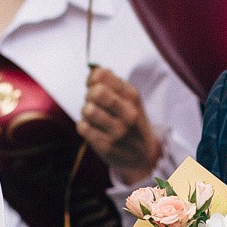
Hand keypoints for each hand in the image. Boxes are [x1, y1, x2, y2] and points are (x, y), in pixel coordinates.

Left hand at [81, 65, 161, 183]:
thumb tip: (93, 71)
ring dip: (86, 112)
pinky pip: (83, 127)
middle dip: (89, 95)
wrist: (143, 156)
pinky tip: (93, 130)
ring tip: (94, 118)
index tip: (95, 86)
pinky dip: (84, 126)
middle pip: (96, 92)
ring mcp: (118, 131)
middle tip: (93, 103)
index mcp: (132, 96)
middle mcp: (128, 113)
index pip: (102, 75)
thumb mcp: (130, 100)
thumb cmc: (132, 123)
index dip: (92, 79)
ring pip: (88, 110)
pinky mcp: (106, 146)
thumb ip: (112, 83)